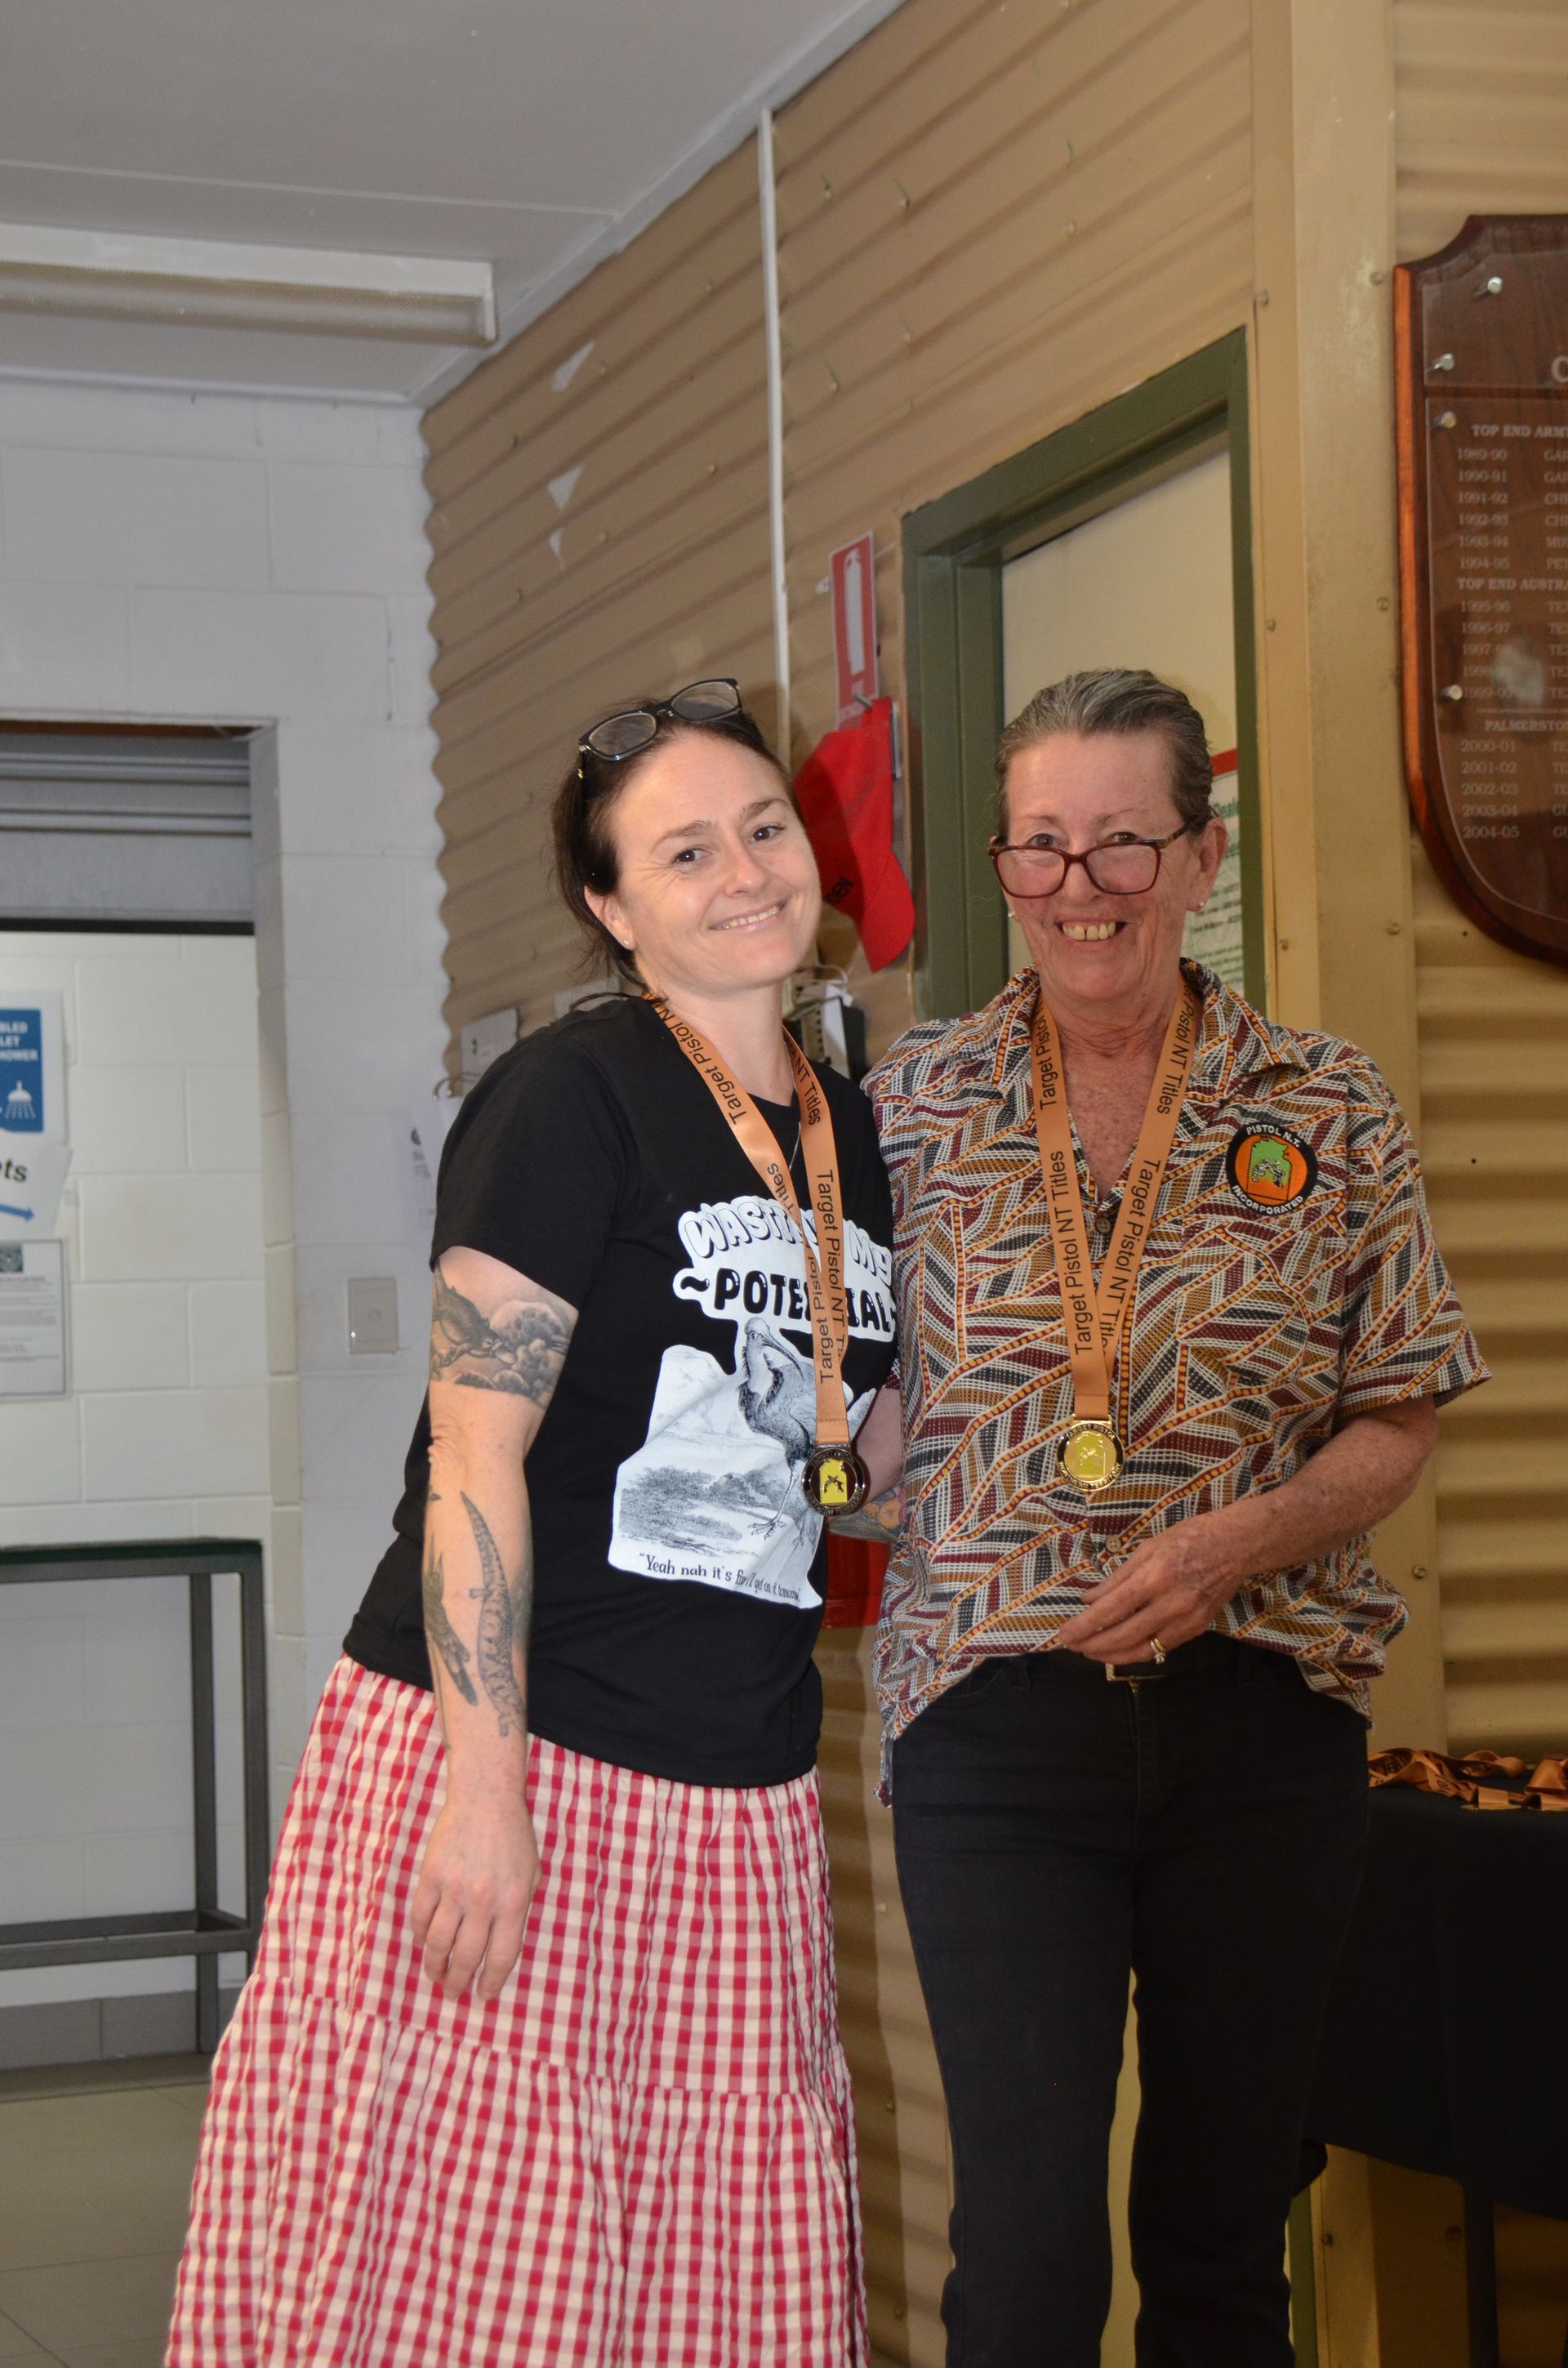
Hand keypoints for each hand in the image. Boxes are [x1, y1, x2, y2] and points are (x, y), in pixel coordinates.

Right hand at [410, 1788, 538, 1999]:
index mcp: (513, 1903)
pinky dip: (421, 1935)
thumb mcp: (532, 1875)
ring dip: (434, 1966)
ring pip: (438, 1943)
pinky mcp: (431, 1876)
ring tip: (435, 1976)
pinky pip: (420, 1917)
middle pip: (466, 1956)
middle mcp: (483, 1901)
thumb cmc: (513, 1837)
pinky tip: (425, 1941)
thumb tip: (501, 1950)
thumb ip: (519, 1912)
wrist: (485, 1799)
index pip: (501, 1958)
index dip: (491, 1983)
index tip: (483, 1995)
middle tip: (452, 1994)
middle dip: (458, 1982)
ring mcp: (454, 1889)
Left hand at [1050, 1510, 1243, 1663]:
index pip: (1111, 1610)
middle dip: (1092, 1645)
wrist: (1237, 1545)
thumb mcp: (1148, 1547)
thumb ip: (1117, 1578)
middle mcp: (1171, 1603)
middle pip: (1123, 1635)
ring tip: (1090, 1652)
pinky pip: (1161, 1647)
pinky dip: (1137, 1651)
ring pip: (1142, 1649)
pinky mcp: (1198, 1629)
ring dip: (1112, 1655)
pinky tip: (1120, 1649)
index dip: (1084, 1626)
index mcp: (1155, 1577)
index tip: (1064, 1634)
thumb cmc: (1191, 1537)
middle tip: (1072, 1646)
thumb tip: (1089, 1599)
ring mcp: (1187, 1620)